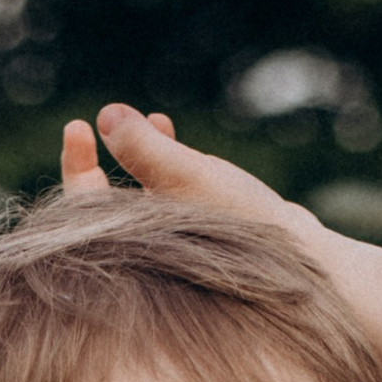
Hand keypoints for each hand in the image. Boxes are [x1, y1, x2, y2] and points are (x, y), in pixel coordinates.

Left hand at [59, 105, 326, 245]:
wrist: (305, 264)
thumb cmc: (246, 225)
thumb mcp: (190, 176)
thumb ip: (146, 149)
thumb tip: (105, 117)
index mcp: (133, 251)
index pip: (84, 211)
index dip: (76, 166)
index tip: (78, 125)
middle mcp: (147, 258)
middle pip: (106, 209)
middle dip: (100, 162)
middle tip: (92, 126)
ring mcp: (174, 252)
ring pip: (140, 202)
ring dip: (138, 159)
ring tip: (153, 119)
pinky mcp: (201, 242)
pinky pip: (168, 203)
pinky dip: (167, 171)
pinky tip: (175, 134)